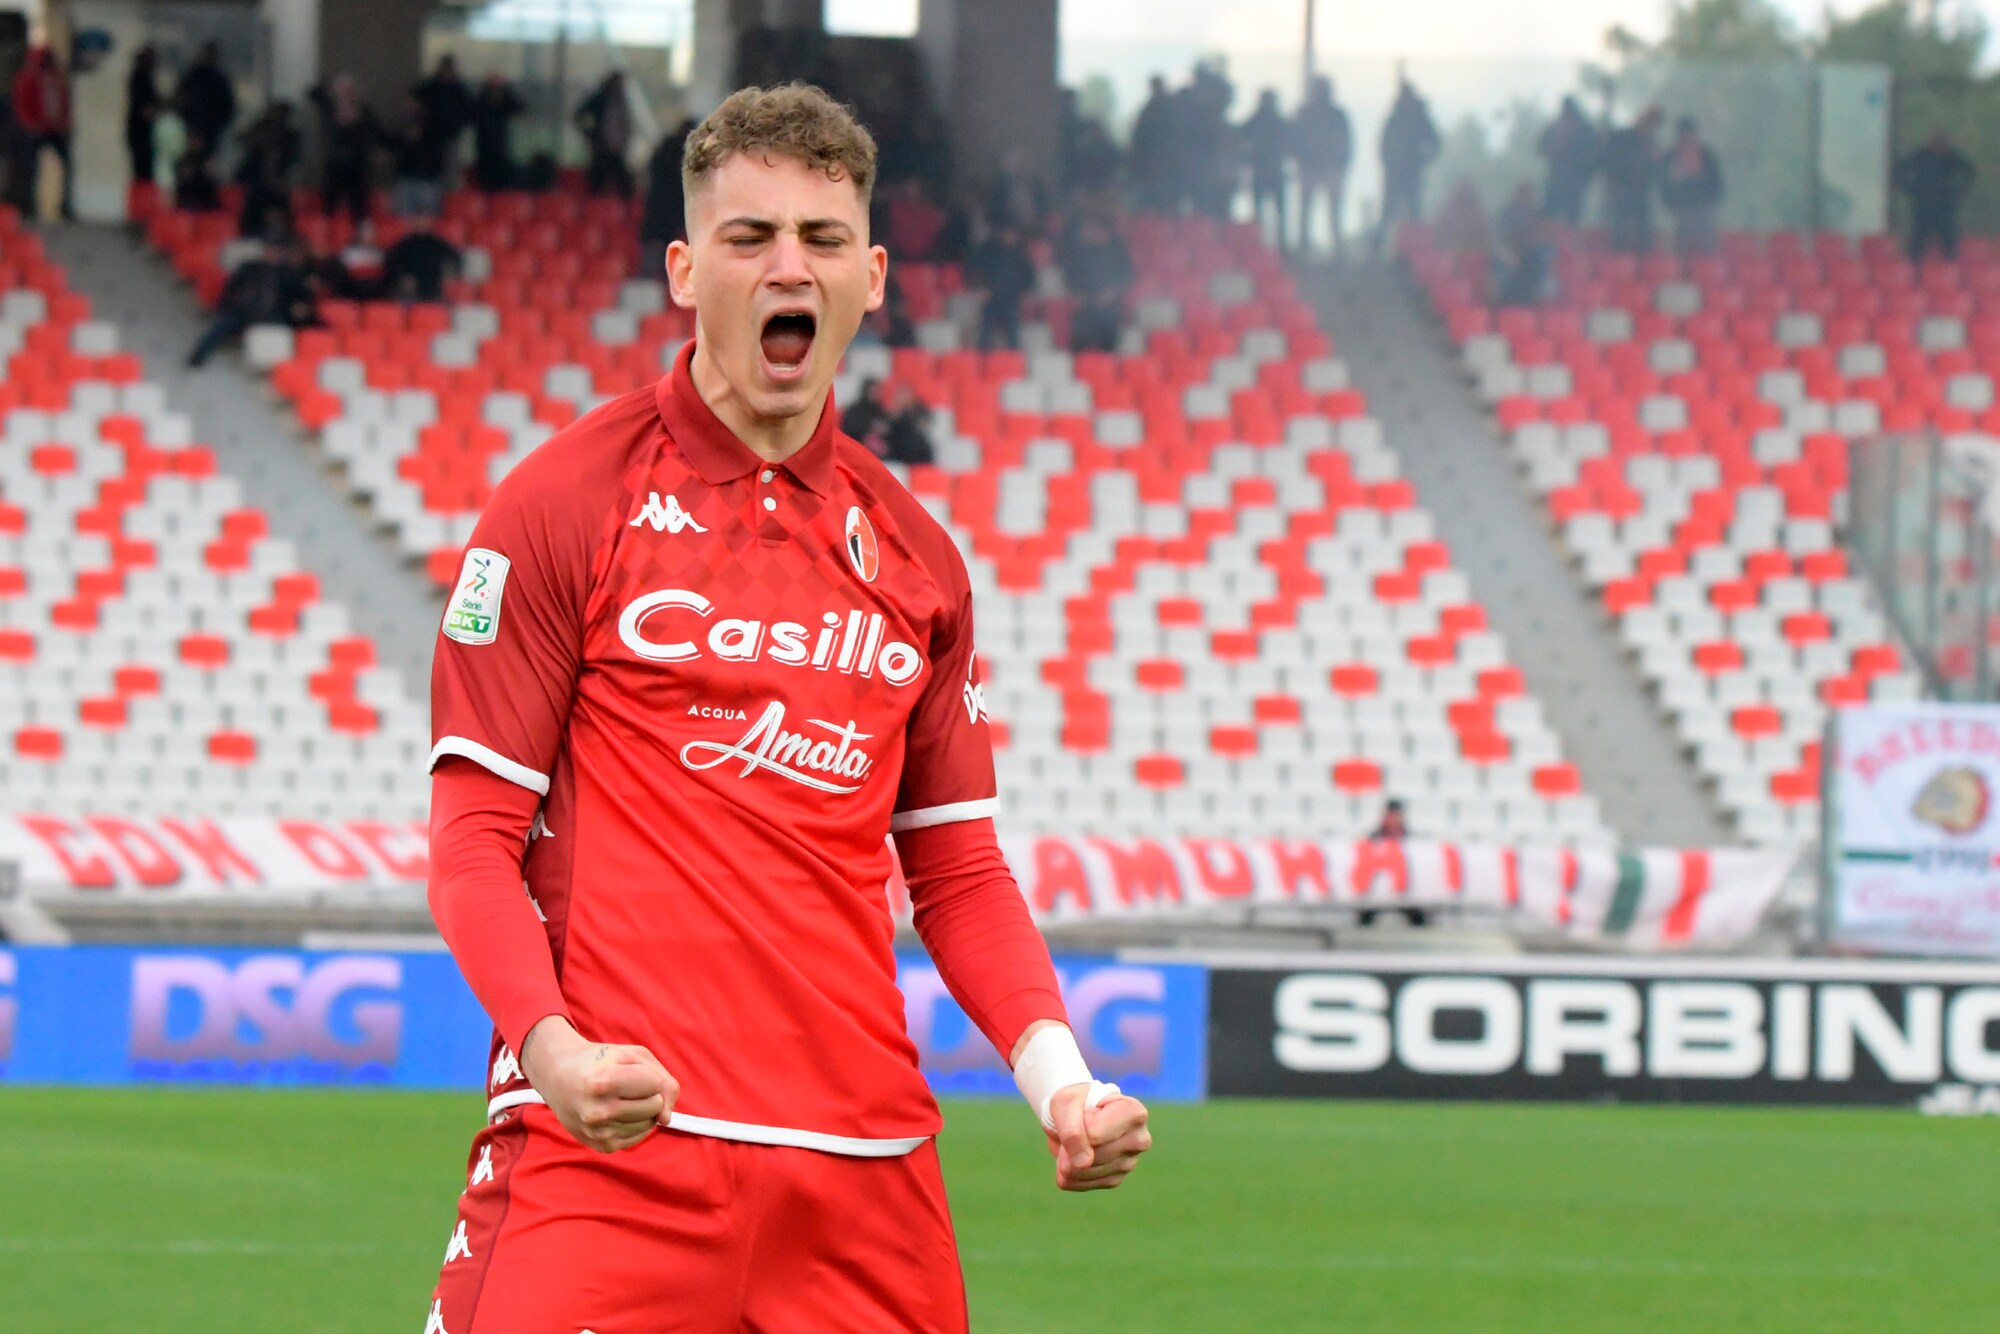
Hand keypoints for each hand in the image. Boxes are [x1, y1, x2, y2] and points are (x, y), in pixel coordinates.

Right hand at [519, 1015, 677, 1153]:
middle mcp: (598, 1112)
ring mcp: (599, 1133)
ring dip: (642, 1109)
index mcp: (603, 1083)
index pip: (655, 1084)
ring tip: (619, 1098)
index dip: (648, 1074)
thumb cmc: (601, 1062)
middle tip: (625, 1085)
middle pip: (655, 1105)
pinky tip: (616, 1112)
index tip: (629, 1071)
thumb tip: (666, 1119)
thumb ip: (663, 1080)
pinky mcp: (602, 1146)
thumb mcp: (633, 1055)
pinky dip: (635, 1123)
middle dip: (648, 1093)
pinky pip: (639, 1136)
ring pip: (650, 1123)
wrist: (559, 1077)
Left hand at [1045, 1086, 1150, 1191]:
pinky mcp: (1114, 1180)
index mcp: (1134, 1113)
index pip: (1094, 1134)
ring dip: (1067, 1158)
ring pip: (1083, 1172)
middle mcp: (1139, 1140)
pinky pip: (1079, 1183)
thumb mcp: (1065, 1102)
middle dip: (1070, 1143)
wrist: (1076, 1114)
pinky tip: (1075, 1155)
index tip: (1084, 1111)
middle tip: (1076, 1126)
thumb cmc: (1075, 1102)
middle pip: (1091, 1155)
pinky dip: (1068, 1171)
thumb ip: (1072, 1129)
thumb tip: (1083, 1164)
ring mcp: (1129, 1163)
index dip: (1076, 1124)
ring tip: (1077, 1139)